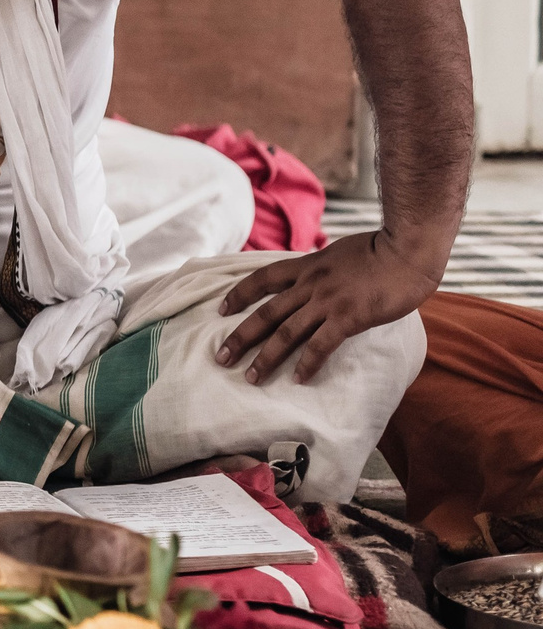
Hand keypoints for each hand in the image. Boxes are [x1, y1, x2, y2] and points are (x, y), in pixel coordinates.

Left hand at [216, 232, 442, 384]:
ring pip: (286, 332)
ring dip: (266, 357)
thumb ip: (323, 267)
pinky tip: (298, 379)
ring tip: (251, 377)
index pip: (262, 279)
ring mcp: (328, 301)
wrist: (409, 249)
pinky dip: (307, 363)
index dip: (239, 294)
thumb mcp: (340, 252)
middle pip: (265, 313)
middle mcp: (310, 284)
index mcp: (307, 265)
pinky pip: (320, 345)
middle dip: (240, 337)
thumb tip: (316, 276)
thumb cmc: (383, 249)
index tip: (221, 310)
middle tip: (221, 357)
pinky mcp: (349, 317)